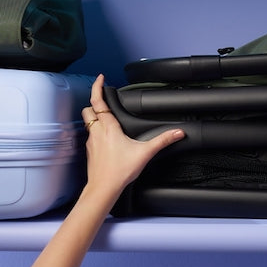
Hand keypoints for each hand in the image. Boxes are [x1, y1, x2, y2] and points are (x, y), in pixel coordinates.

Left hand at [81, 74, 183, 194]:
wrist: (103, 188)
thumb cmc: (120, 170)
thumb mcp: (145, 153)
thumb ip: (163, 140)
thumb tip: (178, 132)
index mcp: (108, 127)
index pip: (98, 102)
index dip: (97, 87)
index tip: (100, 78)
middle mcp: (97, 132)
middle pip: (88, 109)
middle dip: (94, 102)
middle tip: (103, 98)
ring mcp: (91, 142)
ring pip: (87, 122)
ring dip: (94, 116)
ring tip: (106, 116)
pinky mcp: (90, 151)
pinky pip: (90, 135)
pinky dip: (96, 131)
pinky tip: (106, 138)